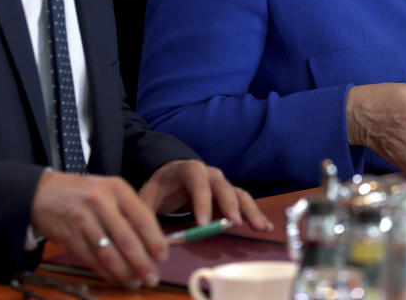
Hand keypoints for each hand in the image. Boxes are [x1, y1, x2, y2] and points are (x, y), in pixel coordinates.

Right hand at [30, 171, 165, 288]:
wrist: (43, 192)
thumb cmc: (82, 192)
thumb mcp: (108, 190)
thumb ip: (128, 211)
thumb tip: (151, 240)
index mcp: (116, 188)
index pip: (142, 217)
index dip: (155, 240)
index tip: (163, 256)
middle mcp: (101, 202)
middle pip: (127, 239)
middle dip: (142, 263)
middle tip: (152, 278)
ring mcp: (84, 220)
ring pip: (110, 253)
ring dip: (125, 272)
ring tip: (135, 282)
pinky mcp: (70, 237)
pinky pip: (93, 259)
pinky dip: (106, 272)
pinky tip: (115, 278)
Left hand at [138, 159, 271, 231]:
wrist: (171, 174)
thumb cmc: (160, 186)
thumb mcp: (148, 196)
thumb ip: (144, 212)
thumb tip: (142, 236)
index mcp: (188, 169)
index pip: (196, 181)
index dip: (201, 200)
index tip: (202, 223)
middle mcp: (209, 174)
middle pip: (223, 186)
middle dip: (229, 206)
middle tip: (234, 225)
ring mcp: (222, 184)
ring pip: (239, 194)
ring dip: (249, 210)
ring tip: (258, 227)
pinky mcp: (229, 196)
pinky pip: (244, 202)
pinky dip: (255, 213)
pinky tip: (264, 226)